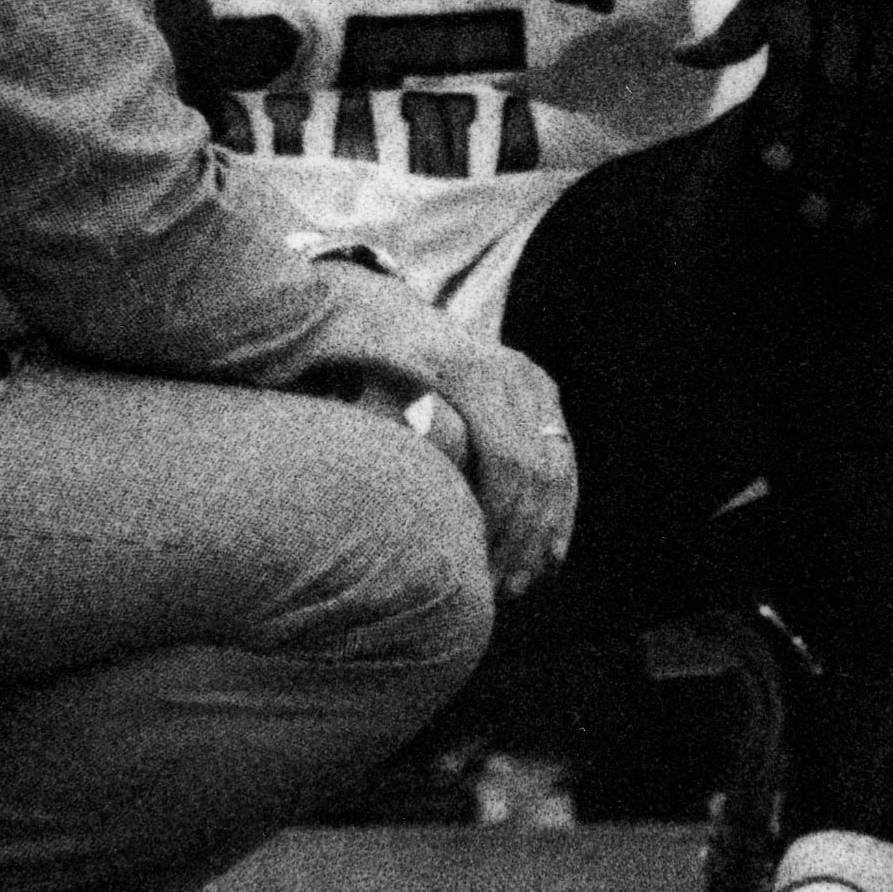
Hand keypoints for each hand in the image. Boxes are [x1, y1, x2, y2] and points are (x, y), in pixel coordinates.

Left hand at [305, 268, 577, 600]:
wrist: (355, 300)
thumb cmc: (334, 354)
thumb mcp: (335, 387)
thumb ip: (368, 430)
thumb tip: (413, 486)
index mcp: (457, 369)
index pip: (507, 460)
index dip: (500, 524)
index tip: (482, 575)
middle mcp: (500, 365)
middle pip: (536, 467)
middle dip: (524, 536)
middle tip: (501, 591)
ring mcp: (521, 371)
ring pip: (555, 461)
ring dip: (544, 527)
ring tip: (522, 581)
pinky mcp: (531, 381)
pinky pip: (558, 448)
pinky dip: (557, 501)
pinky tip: (549, 552)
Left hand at [675, 0, 892, 232]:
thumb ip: (743, 17)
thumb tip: (682, 59)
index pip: (790, 54)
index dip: (785, 112)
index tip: (778, 167)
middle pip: (840, 86)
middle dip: (828, 154)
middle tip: (817, 216)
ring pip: (887, 95)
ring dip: (874, 161)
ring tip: (860, 213)